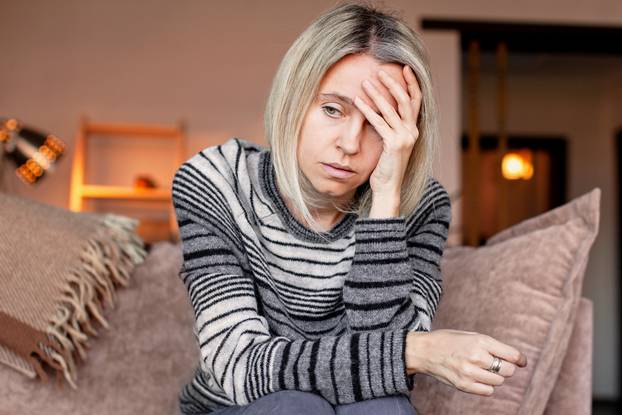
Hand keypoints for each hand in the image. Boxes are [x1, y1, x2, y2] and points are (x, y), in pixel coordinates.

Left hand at [353, 64, 421, 197]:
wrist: (388, 188)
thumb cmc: (386, 168)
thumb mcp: (391, 144)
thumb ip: (390, 128)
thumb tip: (381, 111)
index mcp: (413, 131)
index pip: (416, 102)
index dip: (412, 84)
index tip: (405, 68)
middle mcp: (412, 132)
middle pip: (405, 101)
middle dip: (393, 84)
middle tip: (380, 71)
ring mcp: (404, 138)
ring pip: (391, 109)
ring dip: (377, 94)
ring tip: (365, 83)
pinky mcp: (394, 145)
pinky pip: (379, 122)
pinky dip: (368, 110)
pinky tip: (358, 102)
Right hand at [406, 329, 527, 395]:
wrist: (423, 351)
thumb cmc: (447, 340)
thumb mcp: (469, 335)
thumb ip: (490, 346)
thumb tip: (514, 359)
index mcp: (480, 341)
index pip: (511, 355)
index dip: (520, 359)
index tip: (521, 361)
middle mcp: (476, 357)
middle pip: (507, 370)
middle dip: (506, 368)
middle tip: (497, 364)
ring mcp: (470, 373)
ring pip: (499, 382)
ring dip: (495, 377)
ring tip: (483, 370)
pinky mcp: (464, 385)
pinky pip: (488, 391)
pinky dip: (487, 386)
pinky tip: (478, 378)